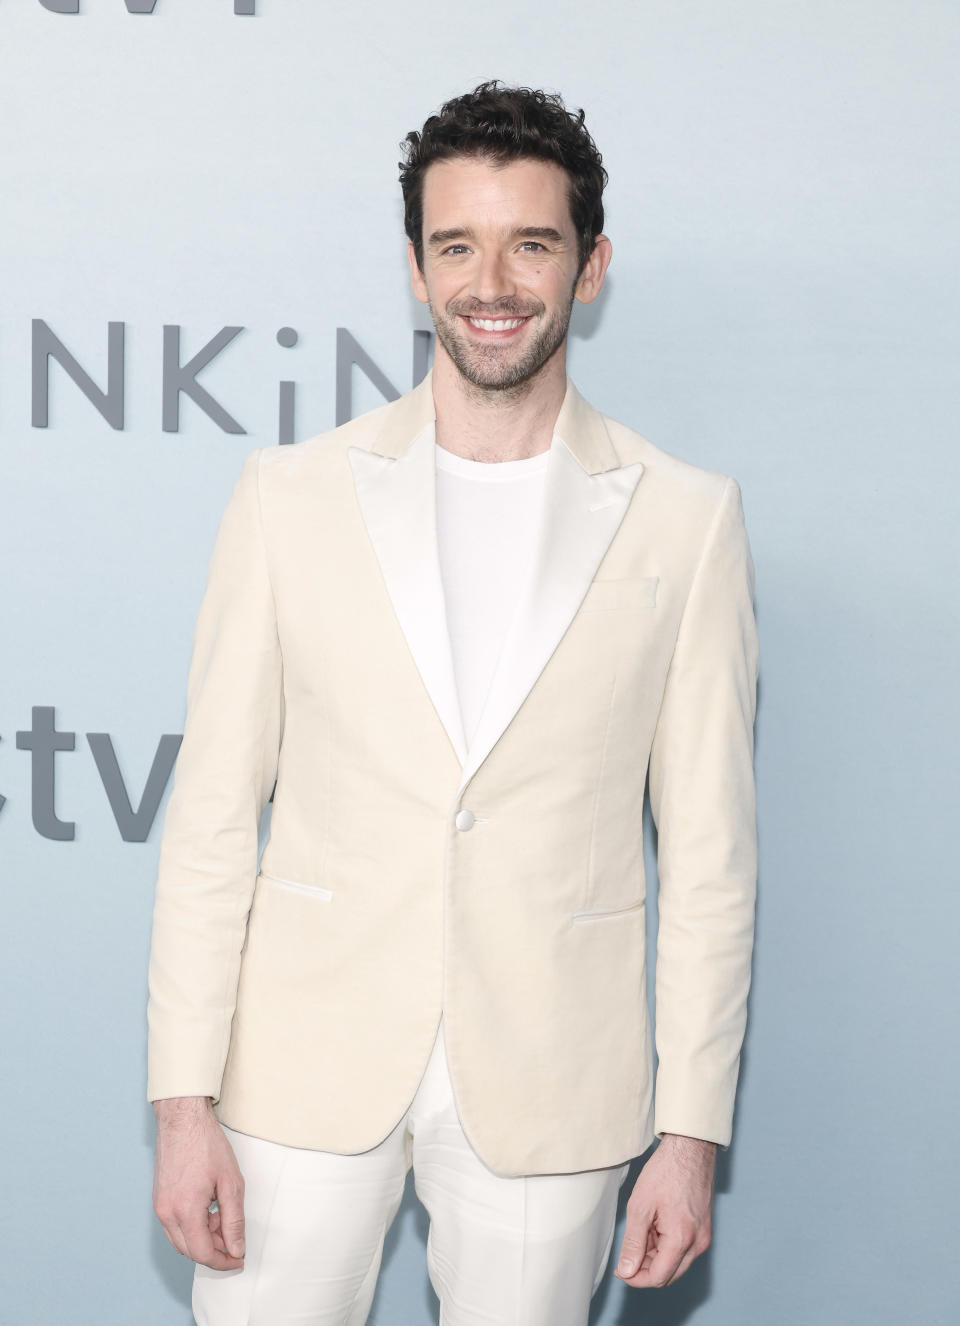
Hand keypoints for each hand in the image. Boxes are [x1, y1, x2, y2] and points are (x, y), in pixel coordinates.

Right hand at [152, 1096, 245, 1269]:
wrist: (183, 1120)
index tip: (239, 1258)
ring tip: (222, 1216)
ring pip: (181, 1240)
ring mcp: (160, 1207)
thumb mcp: (231, 1182)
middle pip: (190, 1251)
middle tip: (234, 1236)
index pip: (203, 1253)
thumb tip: (236, 1249)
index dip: (223, 1261)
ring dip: (203, 1238)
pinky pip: (175, 1226)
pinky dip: (193, 1226)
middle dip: (215, 1249)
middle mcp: (167, 1213)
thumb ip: (234, 1220)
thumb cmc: (206, 1144)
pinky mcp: (159, 1199)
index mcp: (185, 1211)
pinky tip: (208, 1209)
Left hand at [614, 1132, 715, 1287]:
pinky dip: (667, 1246)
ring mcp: (703, 1236)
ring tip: (642, 1230)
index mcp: (682, 1239)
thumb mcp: (640, 1206)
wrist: (690, 1149)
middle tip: (628, 1250)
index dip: (636, 1278)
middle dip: (645, 1268)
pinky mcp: (703, 1229)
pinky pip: (684, 1249)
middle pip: (668, 1275)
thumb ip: (633, 1242)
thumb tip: (627, 1270)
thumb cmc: (666, 1171)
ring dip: (656, 1257)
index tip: (621, 1269)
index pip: (658, 1277)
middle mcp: (698, 1243)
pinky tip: (655, 1227)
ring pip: (676, 1263)